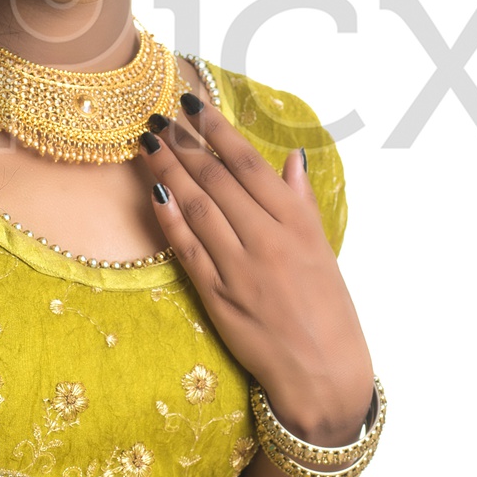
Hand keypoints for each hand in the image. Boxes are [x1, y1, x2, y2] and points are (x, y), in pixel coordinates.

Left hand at [137, 92, 374, 443]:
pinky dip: (168, 218)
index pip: (248, 163)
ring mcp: (240, 267)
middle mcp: (267, 239)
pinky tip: (152, 193)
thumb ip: (300, 203)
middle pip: (216, 179)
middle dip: (183, 144)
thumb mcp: (323, 249)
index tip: (192, 104)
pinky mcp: (218, 296)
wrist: (323, 372)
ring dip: (168, 171)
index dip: (216, 130)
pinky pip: (187, 248)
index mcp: (296, 223)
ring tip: (147, 144)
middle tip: (158, 118)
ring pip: (196, 206)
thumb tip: (292, 159)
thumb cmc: (328, 310)